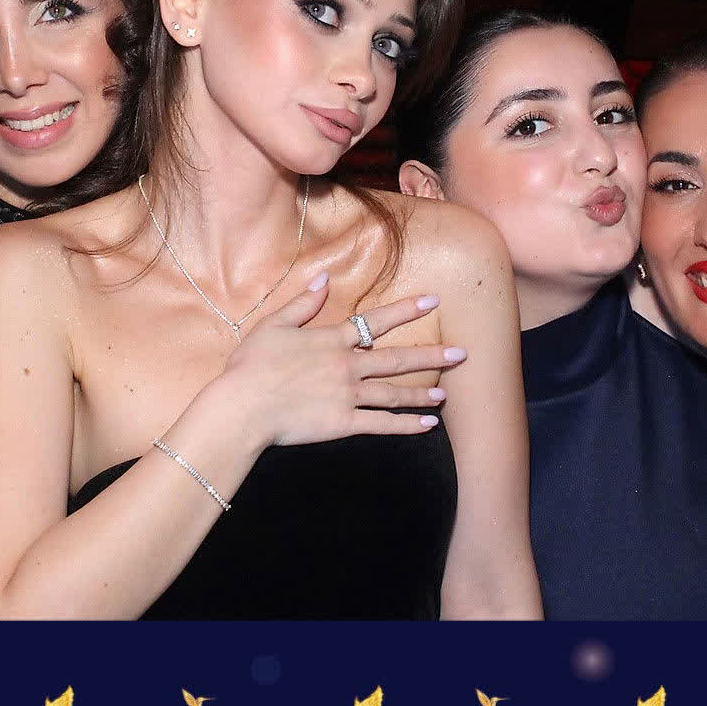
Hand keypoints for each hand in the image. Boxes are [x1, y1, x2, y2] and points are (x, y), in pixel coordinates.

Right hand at [211, 272, 463, 451]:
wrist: (243, 407)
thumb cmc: (251, 366)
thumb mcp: (273, 325)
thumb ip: (303, 303)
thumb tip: (324, 279)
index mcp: (332, 339)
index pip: (376, 321)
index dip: (407, 310)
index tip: (434, 300)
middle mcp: (347, 365)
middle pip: (397, 359)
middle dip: (432, 355)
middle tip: (462, 353)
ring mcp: (348, 395)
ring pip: (394, 392)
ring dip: (422, 393)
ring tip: (445, 394)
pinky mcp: (344, 423)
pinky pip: (382, 424)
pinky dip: (406, 425)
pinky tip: (427, 425)